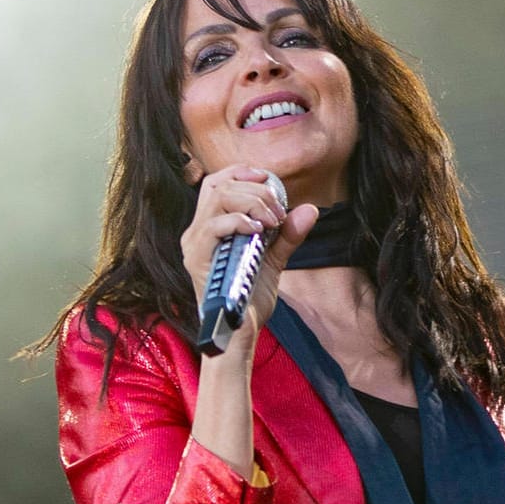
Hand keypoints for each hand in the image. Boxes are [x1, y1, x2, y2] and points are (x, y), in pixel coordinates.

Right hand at [180, 165, 318, 351]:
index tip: (268, 178)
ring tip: (271, 220)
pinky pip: (213, 226)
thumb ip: (288, 234)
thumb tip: (310, 209)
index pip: (216, 183)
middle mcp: (197, 231)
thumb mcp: (274, 260)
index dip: (241, 172)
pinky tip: (259, 230)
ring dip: (251, 201)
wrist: (242, 331)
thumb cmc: (251, 298)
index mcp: (210, 227)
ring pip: (217, 198)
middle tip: (278, 211)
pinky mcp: (196, 258)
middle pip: (218, 185)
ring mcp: (194, 244)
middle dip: (255, 189)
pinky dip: (239, 221)